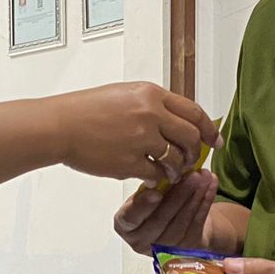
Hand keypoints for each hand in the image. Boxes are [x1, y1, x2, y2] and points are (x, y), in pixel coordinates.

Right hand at [52, 83, 220, 183]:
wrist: (60, 126)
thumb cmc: (85, 110)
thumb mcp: (124, 94)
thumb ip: (152, 104)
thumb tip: (174, 119)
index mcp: (151, 94)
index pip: (193, 112)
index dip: (208, 129)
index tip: (214, 140)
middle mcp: (150, 114)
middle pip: (190, 137)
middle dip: (195, 152)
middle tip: (192, 160)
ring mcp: (140, 139)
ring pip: (176, 159)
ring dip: (177, 168)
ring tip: (171, 172)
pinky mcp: (129, 162)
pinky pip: (156, 174)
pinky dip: (158, 179)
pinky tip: (152, 177)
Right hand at [113, 171, 216, 255]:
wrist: (174, 220)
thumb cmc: (155, 203)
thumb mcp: (146, 193)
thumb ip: (150, 187)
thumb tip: (165, 172)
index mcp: (126, 225)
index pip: (131, 217)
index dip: (143, 205)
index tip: (156, 192)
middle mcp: (142, 241)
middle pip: (160, 219)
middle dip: (178, 196)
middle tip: (190, 176)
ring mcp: (165, 248)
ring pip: (181, 221)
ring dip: (195, 197)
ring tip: (203, 177)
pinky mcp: (186, 247)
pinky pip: (197, 223)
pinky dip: (206, 202)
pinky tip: (210, 184)